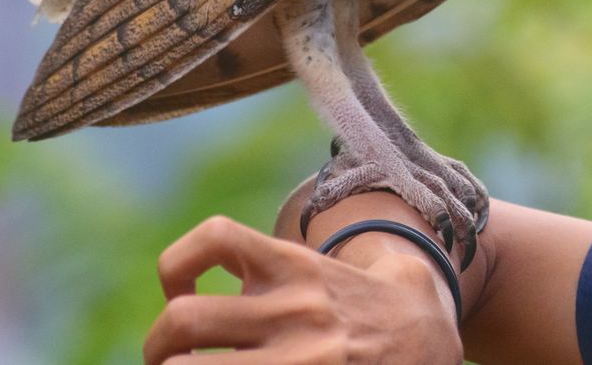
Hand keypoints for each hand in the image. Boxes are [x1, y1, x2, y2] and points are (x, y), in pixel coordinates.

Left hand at [144, 215, 461, 363]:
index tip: (179, 295)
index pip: (216, 238)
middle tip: (170, 358)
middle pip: (182, 321)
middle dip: (159, 347)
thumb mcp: (331, 269)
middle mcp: (292, 308)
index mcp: (295, 265)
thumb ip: (280, 270)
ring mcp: (300, 356)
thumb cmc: (376, 308)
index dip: (175, 265)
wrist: (432, 340)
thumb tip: (217, 293)